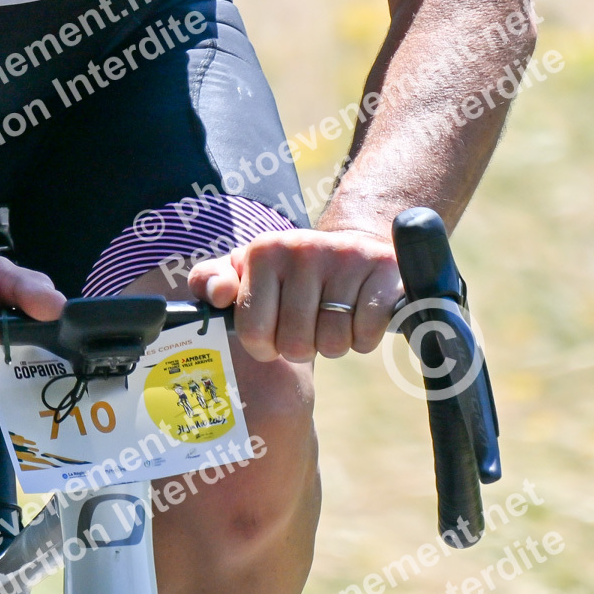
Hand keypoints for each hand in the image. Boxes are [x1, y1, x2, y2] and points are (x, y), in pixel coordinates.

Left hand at [188, 229, 402, 361]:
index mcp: (263, 251)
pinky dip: (363, 338)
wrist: (352, 250)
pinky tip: (359, 313)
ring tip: (333, 316)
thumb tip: (217, 294)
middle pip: (295, 345)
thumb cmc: (289, 274)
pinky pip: (365, 337)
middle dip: (302, 345)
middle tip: (309, 321)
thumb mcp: (245, 272)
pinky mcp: (382, 270)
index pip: (253, 333)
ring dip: (334, 342)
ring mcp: (343, 256)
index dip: (266, 345)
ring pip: (332, 344)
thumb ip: (211, 281)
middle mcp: (301, 247)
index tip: (274, 328)